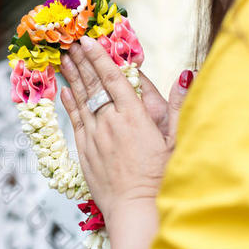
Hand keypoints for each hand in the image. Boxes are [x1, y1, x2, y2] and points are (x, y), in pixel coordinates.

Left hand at [59, 37, 186, 222]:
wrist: (134, 206)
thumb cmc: (160, 176)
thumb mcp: (175, 140)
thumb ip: (178, 105)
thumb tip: (185, 74)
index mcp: (134, 116)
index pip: (113, 78)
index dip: (99, 57)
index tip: (89, 41)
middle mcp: (110, 122)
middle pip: (93, 84)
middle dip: (82, 61)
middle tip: (71, 42)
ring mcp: (94, 135)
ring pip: (81, 100)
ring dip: (72, 77)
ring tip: (64, 58)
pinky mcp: (84, 150)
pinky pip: (75, 120)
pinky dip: (69, 103)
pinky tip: (65, 90)